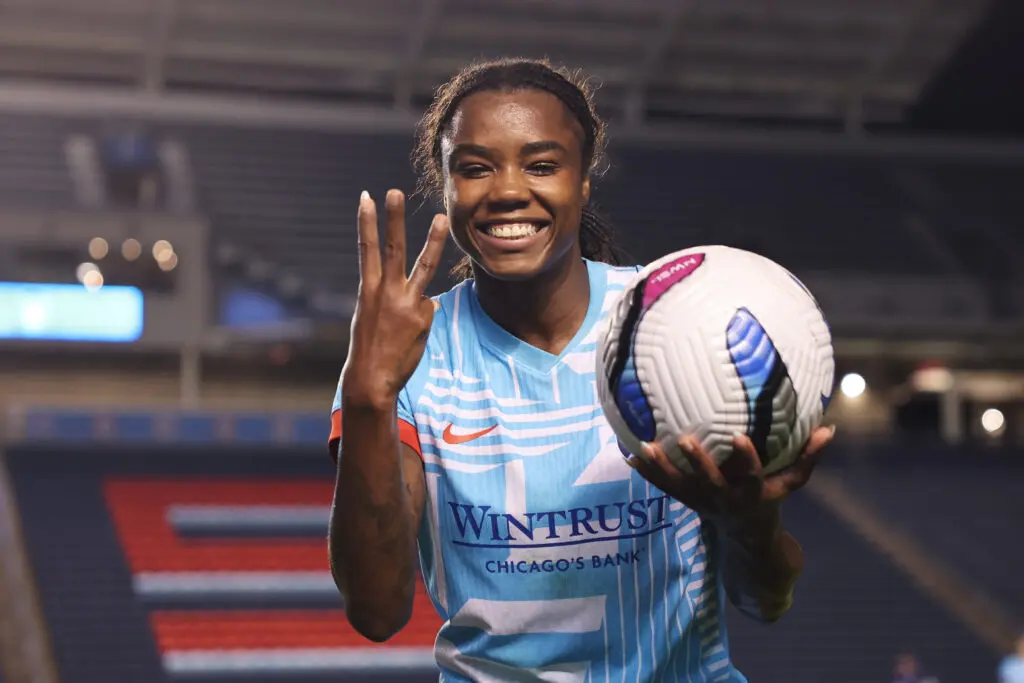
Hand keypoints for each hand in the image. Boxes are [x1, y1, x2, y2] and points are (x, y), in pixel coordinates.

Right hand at [341, 189, 448, 409]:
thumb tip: (428, 301)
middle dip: (394, 218)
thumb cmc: (371, 348)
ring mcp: (407, 303)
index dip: (366, 222)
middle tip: (395, 191)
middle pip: (394, 248)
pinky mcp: (423, 317)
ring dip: (433, 240)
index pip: (367, 249)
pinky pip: (427, 309)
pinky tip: (410, 334)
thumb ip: (395, 301)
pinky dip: (421, 318)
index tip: (366, 198)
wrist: (372, 378)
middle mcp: (386, 292)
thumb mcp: (374, 318)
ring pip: (424, 266)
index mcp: (368, 290)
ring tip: (442, 218)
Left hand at [627, 426, 834, 528]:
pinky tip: (627, 452)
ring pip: (678, 486)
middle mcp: (724, 500)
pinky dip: (646, 471)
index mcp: (751, 494)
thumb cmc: (771, 500)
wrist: (746, 538)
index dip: (746, 459)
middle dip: (697, 463)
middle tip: (684, 439)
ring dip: (660, 467)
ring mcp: (701, 502)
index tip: (739, 438)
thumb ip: (808, 457)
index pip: (751, 476)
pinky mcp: (685, 501)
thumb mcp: (791, 483)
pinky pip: (662, 486)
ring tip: (644, 446)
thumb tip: (830, 427)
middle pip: (709, 482)